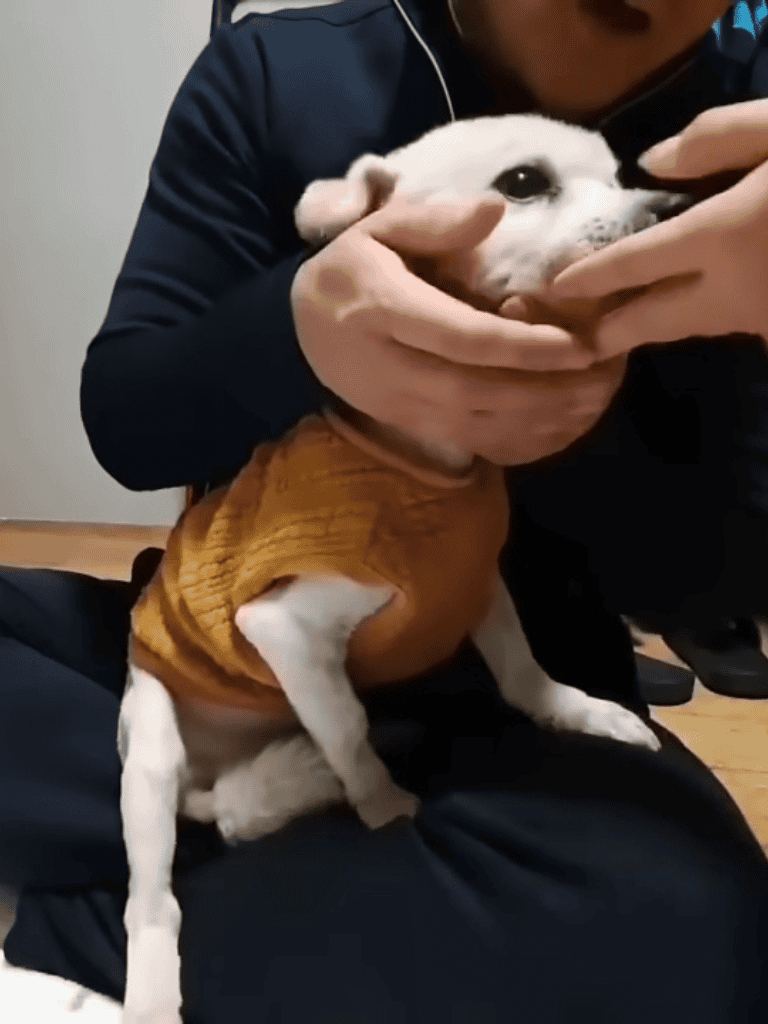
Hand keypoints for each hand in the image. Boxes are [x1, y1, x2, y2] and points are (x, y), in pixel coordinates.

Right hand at [291, 193, 622, 465]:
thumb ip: (434, 220)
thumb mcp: (379, 229)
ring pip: (475, 425)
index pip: (460, 337)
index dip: (522, 346)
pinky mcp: (408, 425)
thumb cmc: (350, 272)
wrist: (297, 331)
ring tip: (591, 401)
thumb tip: (495, 210)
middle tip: (599, 378)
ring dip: (538, 419)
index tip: (578, 344)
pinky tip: (556, 426)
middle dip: (542, 390)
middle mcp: (390, 366)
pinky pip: (468, 441)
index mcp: (382, 309)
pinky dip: (516, 439)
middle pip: (475, 391)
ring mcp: (397, 404)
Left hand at [544, 99, 767, 356]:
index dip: (587, 278)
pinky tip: (677, 310)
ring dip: (645, 331)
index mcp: (721, 235)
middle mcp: (727, 293)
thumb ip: (717, 139)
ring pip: (685, 330)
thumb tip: (651, 162)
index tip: (549, 288)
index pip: (634, 262)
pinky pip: (721, 326)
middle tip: (563, 342)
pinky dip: (690, 322)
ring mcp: (753, 319)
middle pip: (650, 323)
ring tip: (605, 329)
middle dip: (604, 334)